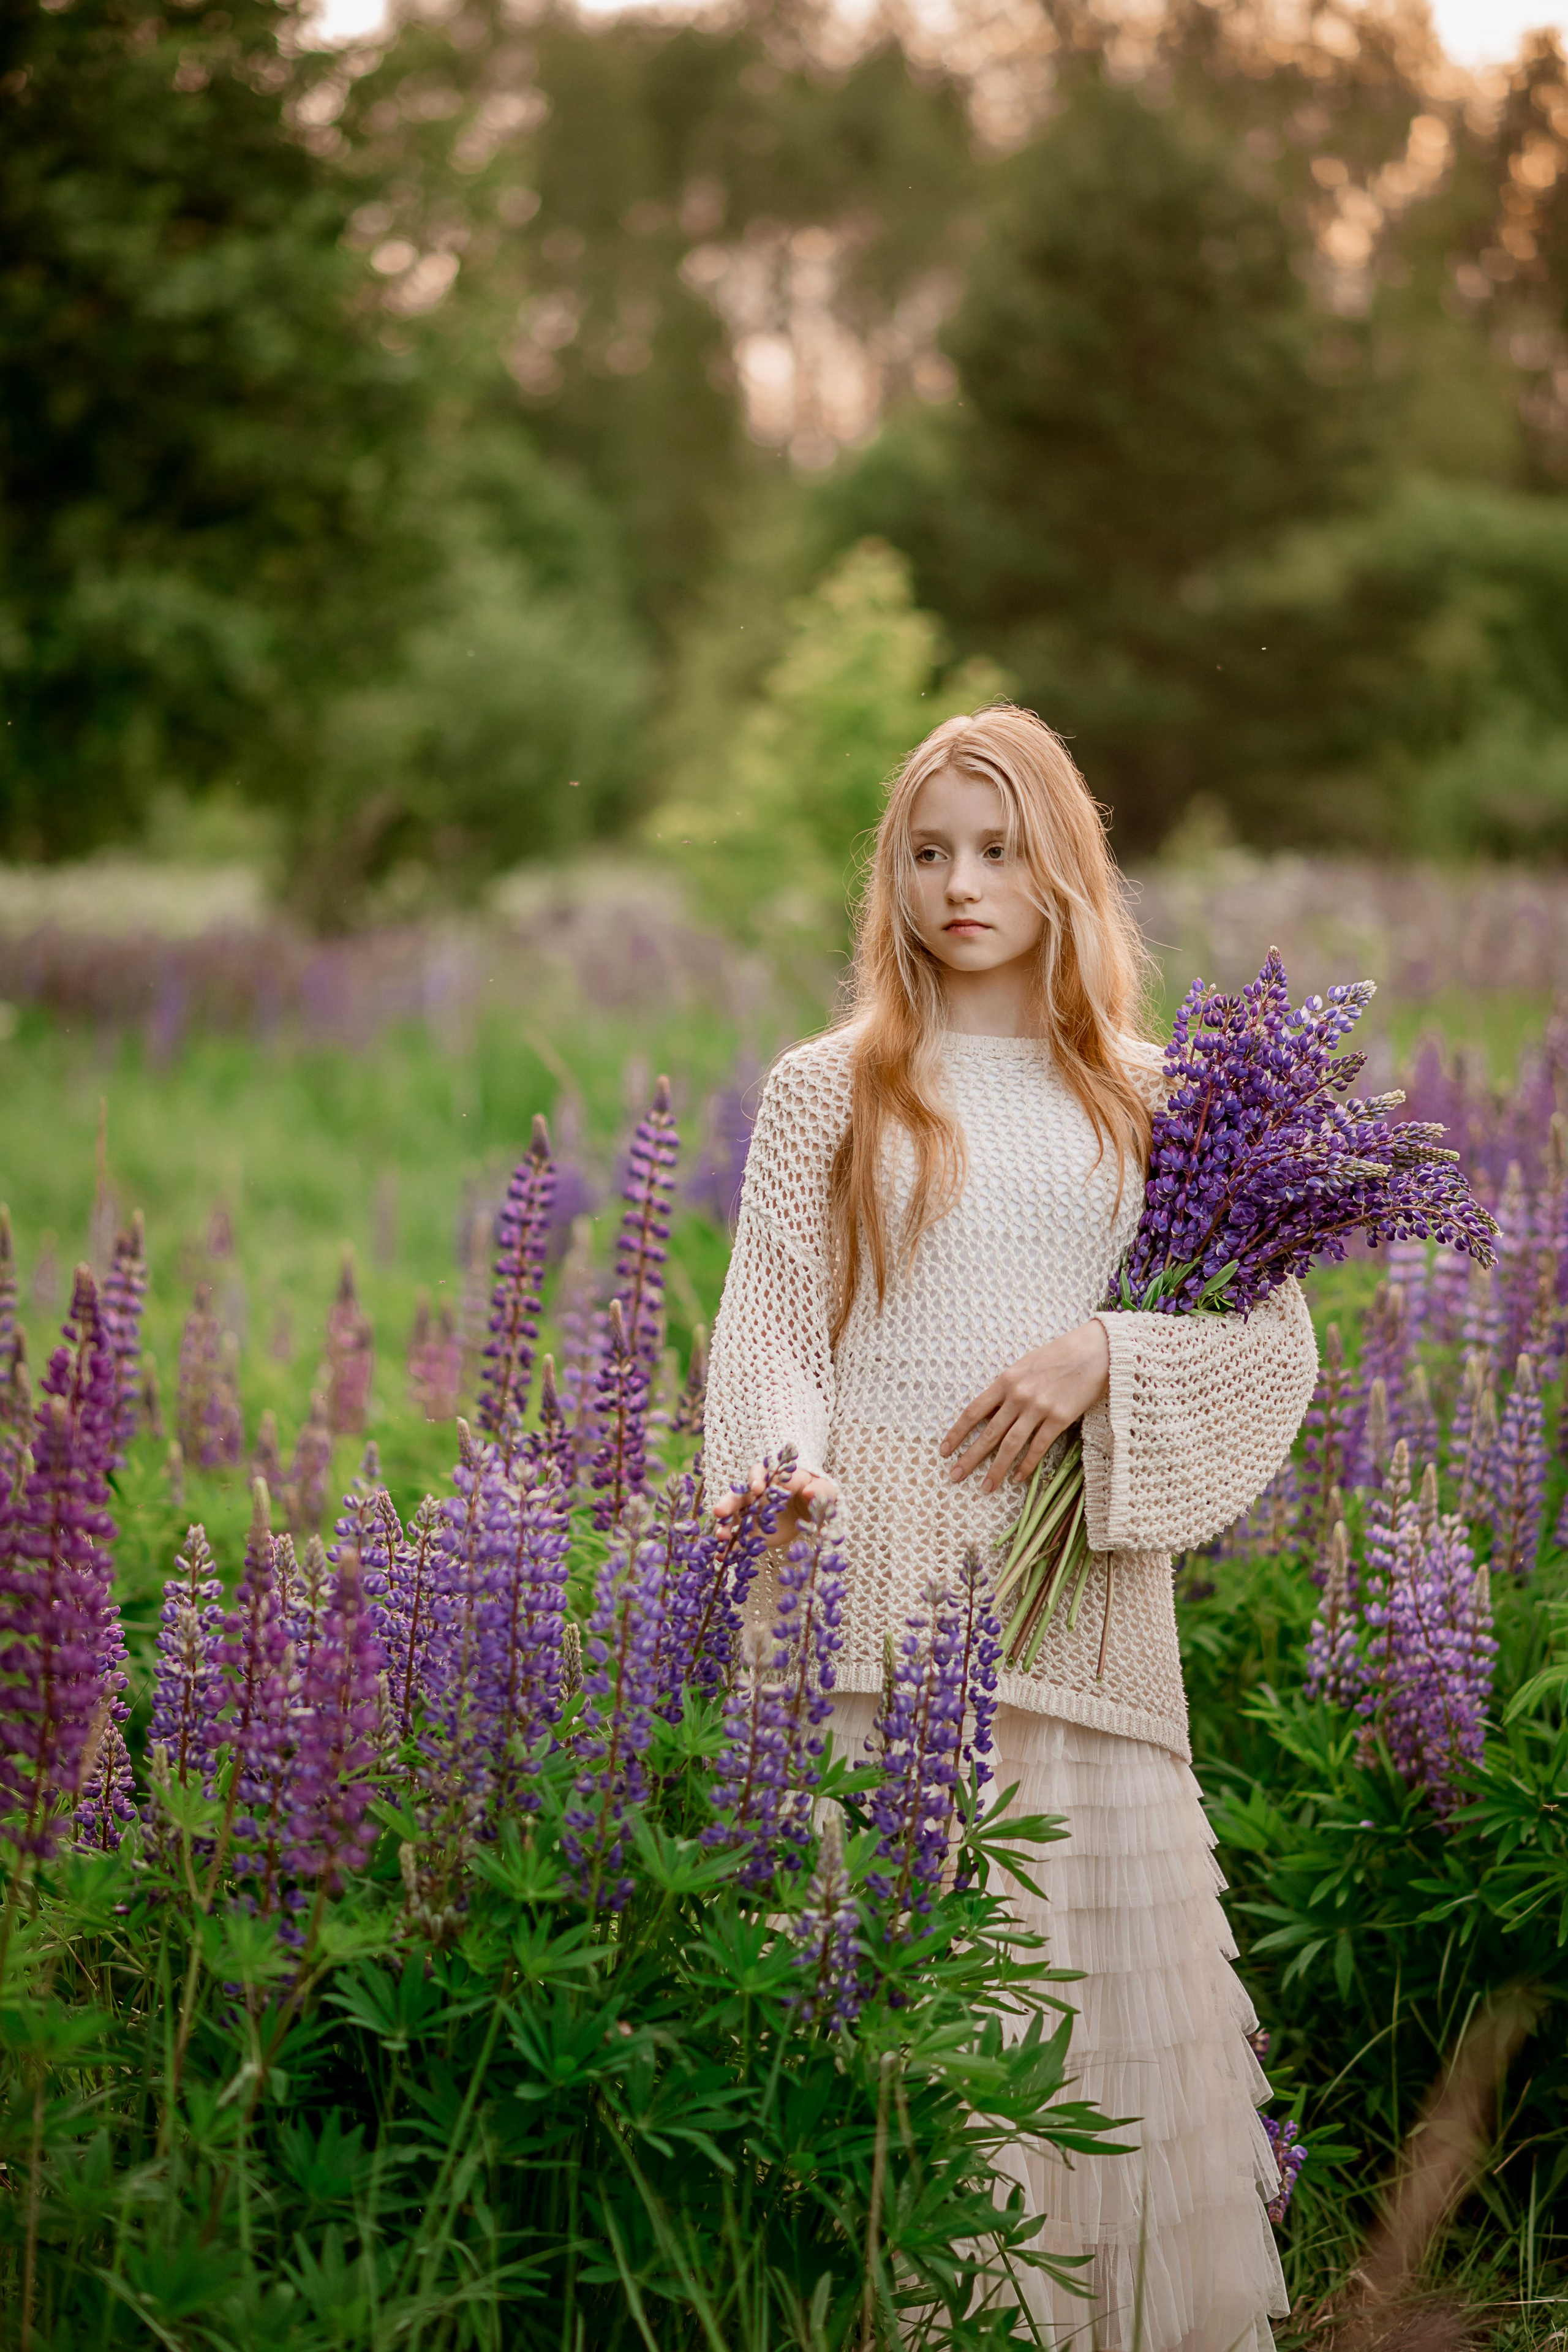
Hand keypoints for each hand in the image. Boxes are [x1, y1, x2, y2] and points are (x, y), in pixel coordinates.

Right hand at [713, 1461, 839, 1548]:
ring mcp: (752, 1514)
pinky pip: (738, 1539)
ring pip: (733, 1517)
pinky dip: (730, 1548)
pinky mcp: (752, 1532)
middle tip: (719, 1512)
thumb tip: (809, 1492)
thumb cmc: (818, 1495)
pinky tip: (722, 1557)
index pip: (760, 1474)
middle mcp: (758, 1495)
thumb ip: (820, 1491)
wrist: (810, 1512)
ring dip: (725, 1526)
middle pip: (739, 1495)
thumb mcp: (826, 1491)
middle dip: (728, 1502)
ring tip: (720, 1537)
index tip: (757, 1489)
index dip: (756, 1479)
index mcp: (775, 1480)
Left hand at [939, 1321, 1109, 1493]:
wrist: (1095, 1351)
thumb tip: (991, 1413)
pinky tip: (1017, 1478)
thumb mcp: (1025, 1365)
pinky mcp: (1060, 1418)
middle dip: (969, 1457)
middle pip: (989, 1433)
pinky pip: (1038, 1447)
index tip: (944, 1450)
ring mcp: (1039, 1408)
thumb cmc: (1059, 1355)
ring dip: (996, 1469)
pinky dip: (1026, 1465)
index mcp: (1006, 1380)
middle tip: (954, 1476)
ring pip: (1011, 1445)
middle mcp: (1018, 1395)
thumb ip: (1007, 1388)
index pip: (974, 1411)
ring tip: (985, 1487)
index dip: (957, 1433)